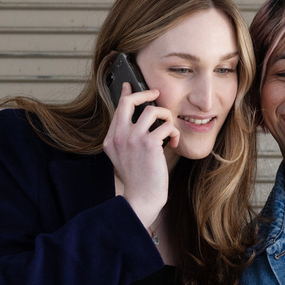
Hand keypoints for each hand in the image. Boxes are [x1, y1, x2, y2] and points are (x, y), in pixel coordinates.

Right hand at [103, 82, 179, 226]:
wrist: (142, 198)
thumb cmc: (139, 180)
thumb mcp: (125, 158)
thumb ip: (127, 140)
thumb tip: (141, 120)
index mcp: (111, 140)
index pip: (118, 109)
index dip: (127, 95)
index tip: (131, 86)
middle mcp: (119, 137)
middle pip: (129, 102)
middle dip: (145, 94)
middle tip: (156, 94)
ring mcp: (132, 139)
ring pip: (152, 111)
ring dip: (166, 117)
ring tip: (169, 130)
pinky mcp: (148, 143)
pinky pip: (166, 126)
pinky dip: (173, 133)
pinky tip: (173, 143)